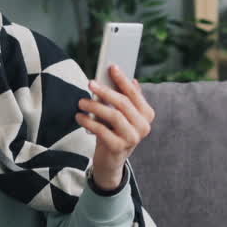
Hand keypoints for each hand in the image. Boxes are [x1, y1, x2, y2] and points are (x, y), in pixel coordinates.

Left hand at [75, 66, 154, 191]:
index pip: (134, 93)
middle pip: (123, 103)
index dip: (122, 79)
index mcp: (147, 114)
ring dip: (95, 106)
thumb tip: (130, 79)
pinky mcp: (119, 148)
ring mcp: (132, 138)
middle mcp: (143, 127)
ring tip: (81, 102)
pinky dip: (88, 122)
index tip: (111, 67)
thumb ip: (125, 98)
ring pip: (113, 116)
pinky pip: (102, 130)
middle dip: (105, 91)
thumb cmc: (115, 131)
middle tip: (91, 83)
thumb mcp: (121, 114)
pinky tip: (79, 117)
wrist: (111, 160)